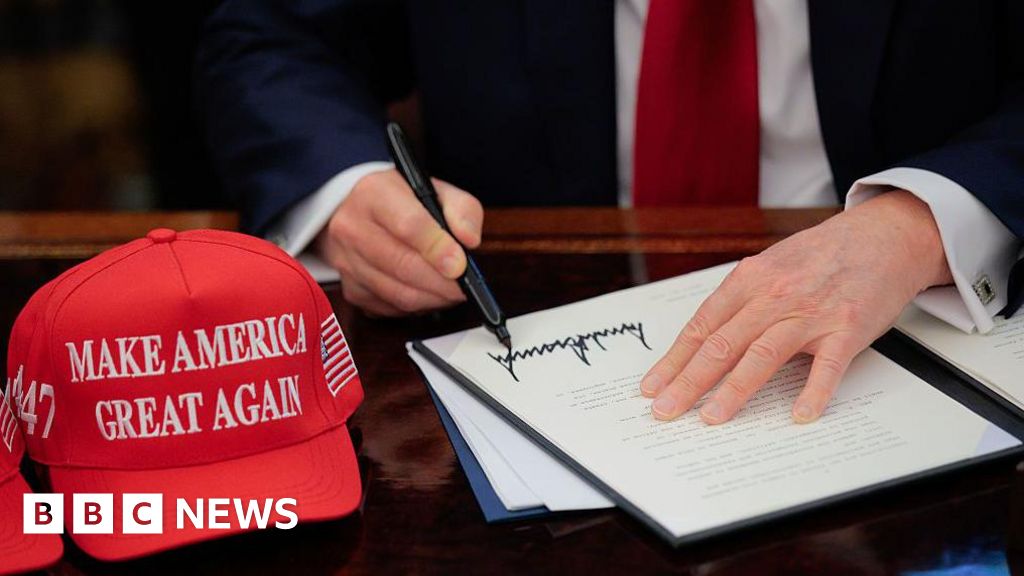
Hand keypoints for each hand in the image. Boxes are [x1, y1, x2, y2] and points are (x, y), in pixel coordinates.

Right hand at [315, 169, 482, 315]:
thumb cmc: (400, 201)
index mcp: (374, 193)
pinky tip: (428, 294)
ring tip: (452, 292)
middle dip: (442, 283)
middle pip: (402, 265)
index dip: (437, 249)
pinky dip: (416, 307)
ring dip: (433, 299)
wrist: (354, 209)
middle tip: (465, 288)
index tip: (460, 265)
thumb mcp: (434, 190)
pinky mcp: (350, 288)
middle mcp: (352, 226)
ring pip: (397, 293)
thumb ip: (460, 209)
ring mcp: (346, 260)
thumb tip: (470, 240)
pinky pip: (389, 308)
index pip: (408, 225)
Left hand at [640, 191, 953, 424]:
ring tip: (712, 418)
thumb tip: (702, 341)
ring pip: (762, 355)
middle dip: (688, 382)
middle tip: (666, 411)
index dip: (673, 360)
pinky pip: (827, 366)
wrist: (882, 236)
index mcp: (749, 280)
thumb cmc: (822, 255)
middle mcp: (774, 296)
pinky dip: (814, 392)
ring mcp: (810, 313)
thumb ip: (741, 300)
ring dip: (734, 390)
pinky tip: (799, 415)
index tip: (652, 387)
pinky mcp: (847, 328)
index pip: (701, 327)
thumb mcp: (771, 266)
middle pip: (721, 344)